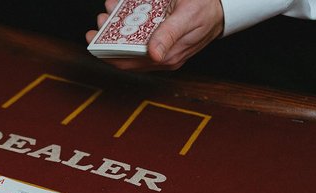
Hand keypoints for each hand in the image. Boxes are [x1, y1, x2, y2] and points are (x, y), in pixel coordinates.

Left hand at [85, 0, 223, 70]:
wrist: (222, 5)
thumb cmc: (206, 10)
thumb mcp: (187, 18)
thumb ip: (170, 35)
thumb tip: (154, 55)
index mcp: (166, 58)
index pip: (128, 63)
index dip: (107, 54)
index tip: (93, 40)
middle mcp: (160, 55)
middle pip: (125, 51)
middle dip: (108, 37)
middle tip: (100, 20)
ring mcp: (159, 45)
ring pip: (129, 40)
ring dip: (116, 25)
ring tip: (108, 10)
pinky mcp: (160, 35)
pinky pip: (139, 31)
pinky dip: (128, 19)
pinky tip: (121, 6)